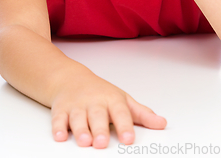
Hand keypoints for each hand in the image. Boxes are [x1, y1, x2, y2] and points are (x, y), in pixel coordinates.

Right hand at [51, 70, 166, 147]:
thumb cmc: (100, 92)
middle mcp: (94, 102)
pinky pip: (58, 118)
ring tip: (85, 142)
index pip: (121, 113)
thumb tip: (162, 123)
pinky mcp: (61, 110)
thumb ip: (141, 114)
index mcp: (112, 100)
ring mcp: (77, 106)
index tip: (129, 139)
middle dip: (99, 129)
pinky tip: (60, 136)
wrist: (71, 78)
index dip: (125, 126)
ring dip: (80, 130)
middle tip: (102, 143)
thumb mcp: (123, 100)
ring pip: (78, 118)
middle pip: (97, 116)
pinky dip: (58, 127)